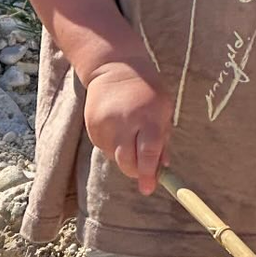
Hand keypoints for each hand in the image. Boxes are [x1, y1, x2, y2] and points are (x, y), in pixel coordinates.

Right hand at [84, 60, 173, 194]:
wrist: (114, 67)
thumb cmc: (146, 90)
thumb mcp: (163, 108)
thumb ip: (163, 138)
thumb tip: (162, 167)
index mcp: (148, 117)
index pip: (148, 152)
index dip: (149, 174)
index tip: (149, 189)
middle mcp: (124, 122)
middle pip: (127, 161)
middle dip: (136, 171)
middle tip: (142, 169)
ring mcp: (105, 124)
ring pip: (114, 157)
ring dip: (125, 155)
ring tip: (131, 134)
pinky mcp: (92, 126)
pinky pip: (104, 148)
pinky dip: (113, 146)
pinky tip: (118, 129)